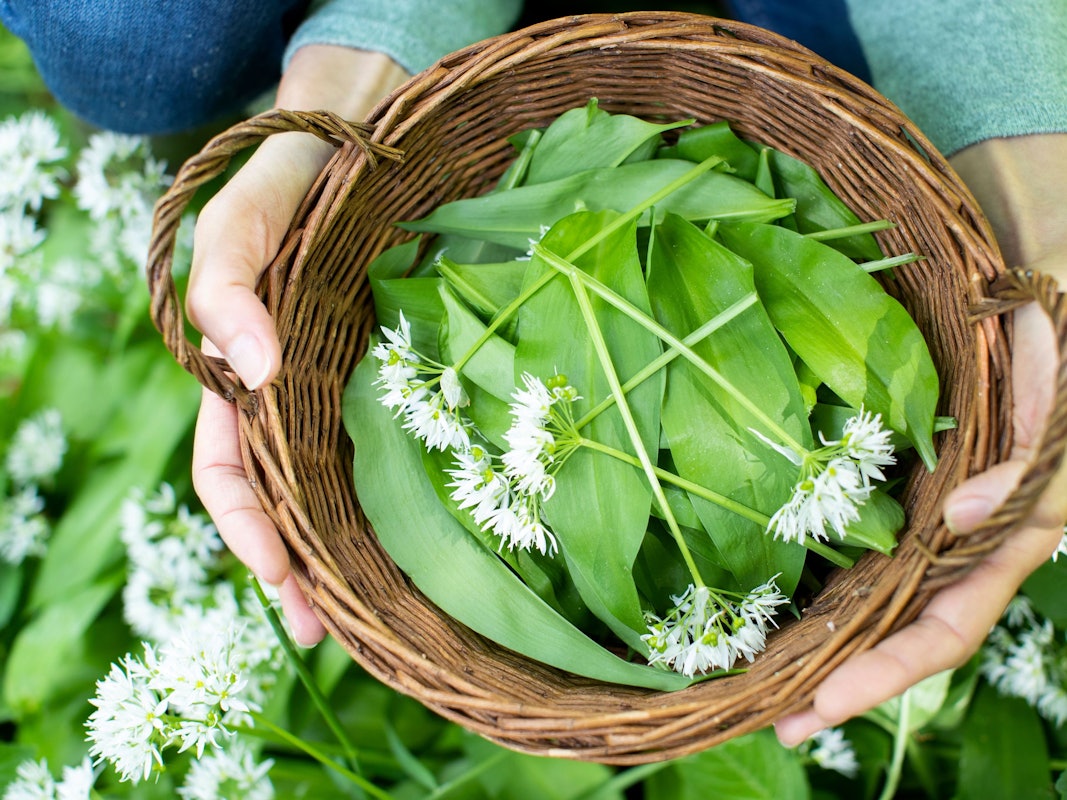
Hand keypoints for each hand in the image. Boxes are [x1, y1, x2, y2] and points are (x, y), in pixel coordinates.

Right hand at [187, 45, 407, 645]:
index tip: (285, 581)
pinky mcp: (406, 376)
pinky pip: (399, 448)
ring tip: (381, 615)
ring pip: (343, 488)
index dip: (246, 531)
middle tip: (334, 633)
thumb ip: (227, 284)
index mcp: (241, 375)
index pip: (227, 472)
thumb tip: (253, 370)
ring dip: (353, 552)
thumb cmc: (294, 180)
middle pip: (286, 500)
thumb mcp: (244, 219)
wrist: (371, 138)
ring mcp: (352, 390)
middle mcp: (295, 395)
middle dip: (302, 570)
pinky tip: (432, 538)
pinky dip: (404, 499)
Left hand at [775, 133, 1066, 745]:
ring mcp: (932, 522)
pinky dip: (824, 586)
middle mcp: (966, 544)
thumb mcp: (1056, 378)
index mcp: (1012, 535)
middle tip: (777, 722)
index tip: (822, 705)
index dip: (888, 672)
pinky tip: (775, 607)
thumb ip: (1031, 452)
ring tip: (761, 685)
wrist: (1019, 287)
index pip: (947, 626)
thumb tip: (961, 523)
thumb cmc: (1047, 333)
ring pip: (879, 602)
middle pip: (904, 635)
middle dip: (846, 685)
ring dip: (825, 648)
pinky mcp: (904, 493)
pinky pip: (864, 551)